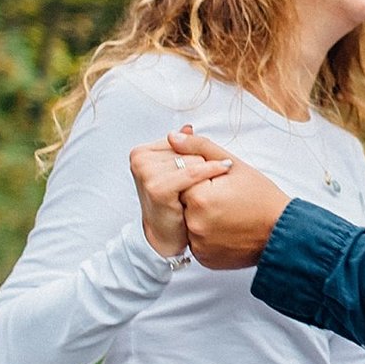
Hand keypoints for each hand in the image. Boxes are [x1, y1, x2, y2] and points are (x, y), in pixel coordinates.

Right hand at [128, 128, 234, 258]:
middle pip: (186, 148)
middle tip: (210, 179)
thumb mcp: (177, 172)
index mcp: (141, 152)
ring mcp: (146, 173)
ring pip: (192, 159)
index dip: (195, 153)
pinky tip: (225, 170)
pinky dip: (210, 171)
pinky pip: (192, 172)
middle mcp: (139, 159)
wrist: (164, 235)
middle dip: (201, 162)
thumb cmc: (172, 204)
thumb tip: (188, 127)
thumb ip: (182, 149)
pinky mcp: (157, 188)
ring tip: (209, 185)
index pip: (180, 140)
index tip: (207, 162)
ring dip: (206, 171)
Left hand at [169, 130, 290, 268]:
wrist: (282, 232)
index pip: (183, 181)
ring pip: (188, 223)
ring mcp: (199, 245)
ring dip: (201, 217)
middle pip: (184, 203)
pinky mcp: (204, 258)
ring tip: (227, 214)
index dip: (202, 180)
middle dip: (200, 198)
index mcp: (199, 198)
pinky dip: (207, 235)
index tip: (220, 185)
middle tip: (225, 200)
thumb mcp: (233, 165)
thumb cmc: (262, 198)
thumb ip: (199, 148)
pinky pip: (197, 242)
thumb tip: (172, 136)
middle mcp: (195, 224)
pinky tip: (226, 228)